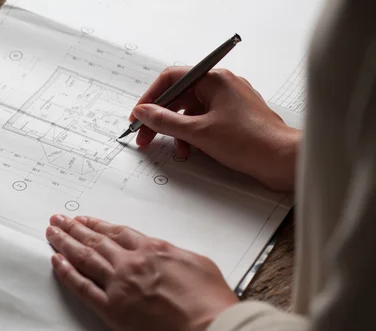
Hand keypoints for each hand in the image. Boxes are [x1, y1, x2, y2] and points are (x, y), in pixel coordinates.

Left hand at [46, 214, 237, 330]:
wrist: (209, 329)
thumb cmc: (212, 301)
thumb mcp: (199, 264)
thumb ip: (175, 256)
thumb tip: (164, 254)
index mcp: (154, 249)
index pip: (118, 233)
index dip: (99, 225)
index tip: (86, 221)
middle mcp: (132, 262)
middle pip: (96, 241)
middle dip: (75, 229)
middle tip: (59, 221)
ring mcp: (119, 285)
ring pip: (85, 258)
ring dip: (65, 243)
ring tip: (51, 234)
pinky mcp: (112, 310)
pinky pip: (82, 287)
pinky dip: (66, 273)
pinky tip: (56, 262)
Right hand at [131, 67, 300, 191]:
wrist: (282, 159)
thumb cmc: (250, 142)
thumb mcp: (199, 133)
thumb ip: (166, 122)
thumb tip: (145, 113)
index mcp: (214, 78)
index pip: (172, 79)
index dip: (151, 99)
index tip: (139, 117)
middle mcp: (223, 85)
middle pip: (181, 97)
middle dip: (163, 120)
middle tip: (147, 138)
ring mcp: (231, 102)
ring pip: (193, 113)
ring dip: (180, 132)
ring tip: (179, 151)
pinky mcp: (236, 119)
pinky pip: (207, 122)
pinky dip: (196, 136)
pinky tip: (195, 151)